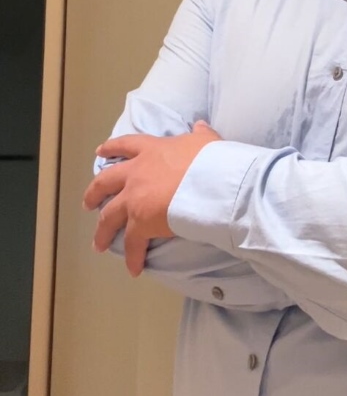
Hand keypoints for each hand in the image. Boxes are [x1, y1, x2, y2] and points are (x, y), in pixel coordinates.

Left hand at [82, 120, 220, 276]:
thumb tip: (199, 126)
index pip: (125, 145)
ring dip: (102, 231)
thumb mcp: (205, 141)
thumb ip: (199, 135)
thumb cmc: (209, 160)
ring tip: (98, 243)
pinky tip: (133, 269)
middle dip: (94, 193)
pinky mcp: (140, 222)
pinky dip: (132, 257)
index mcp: (151, 151)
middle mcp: (136, 173)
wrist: (210, 182)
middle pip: (105, 182)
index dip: (111, 148)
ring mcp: (134, 199)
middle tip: (88, 203)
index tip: (100, 152)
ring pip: (109, 217)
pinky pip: (132, 243)